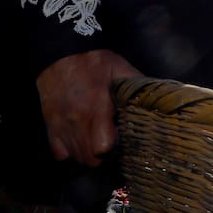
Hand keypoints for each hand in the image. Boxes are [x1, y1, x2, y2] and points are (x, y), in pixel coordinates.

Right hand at [37, 50, 141, 166]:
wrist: (61, 53)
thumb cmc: (94, 62)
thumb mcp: (120, 68)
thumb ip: (138, 85)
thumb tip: (162, 96)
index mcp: (96, 108)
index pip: (103, 147)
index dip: (115, 149)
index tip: (122, 141)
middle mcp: (76, 120)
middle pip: (90, 159)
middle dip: (104, 156)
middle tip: (112, 143)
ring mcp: (61, 125)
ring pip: (76, 157)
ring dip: (89, 154)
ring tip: (98, 141)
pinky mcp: (50, 125)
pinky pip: (59, 153)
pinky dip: (70, 151)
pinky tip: (80, 140)